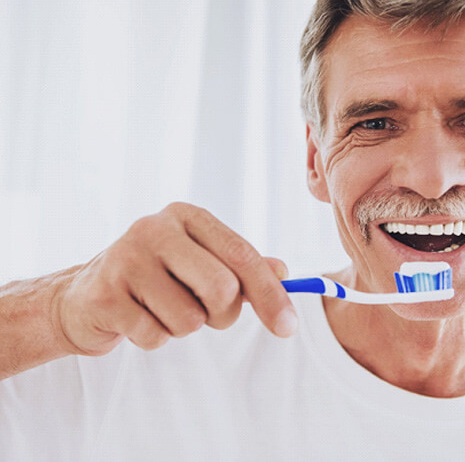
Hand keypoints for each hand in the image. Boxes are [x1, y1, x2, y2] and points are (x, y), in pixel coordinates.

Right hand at [53, 202, 297, 355]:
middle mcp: (154, 228)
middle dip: (223, 314)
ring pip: (190, 320)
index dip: (271, 294)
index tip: (289, 327)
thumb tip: (284, 272)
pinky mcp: (103, 295)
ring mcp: (125, 259)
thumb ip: (242, 266)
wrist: (85, 296)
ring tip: (161, 309)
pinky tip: (136, 318)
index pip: (242, 255)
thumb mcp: (201, 262)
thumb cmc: (157, 278)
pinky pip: (156, 336)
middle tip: (206, 313)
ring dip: (184, 327)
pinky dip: (155, 338)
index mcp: (186, 216)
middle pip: (222, 288)